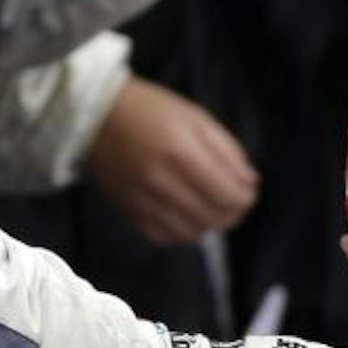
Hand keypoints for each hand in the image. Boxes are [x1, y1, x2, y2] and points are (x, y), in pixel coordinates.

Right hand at [86, 76, 259, 242]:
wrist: (97, 116)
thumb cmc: (151, 110)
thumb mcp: (196, 118)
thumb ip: (228, 152)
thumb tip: (250, 183)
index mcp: (183, 154)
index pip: (229, 196)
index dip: (246, 197)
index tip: (247, 190)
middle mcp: (162, 182)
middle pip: (214, 218)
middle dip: (232, 212)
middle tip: (234, 200)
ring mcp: (143, 201)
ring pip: (192, 232)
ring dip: (208, 223)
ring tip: (210, 206)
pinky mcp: (129, 212)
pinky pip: (165, 237)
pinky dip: (182, 231)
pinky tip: (185, 215)